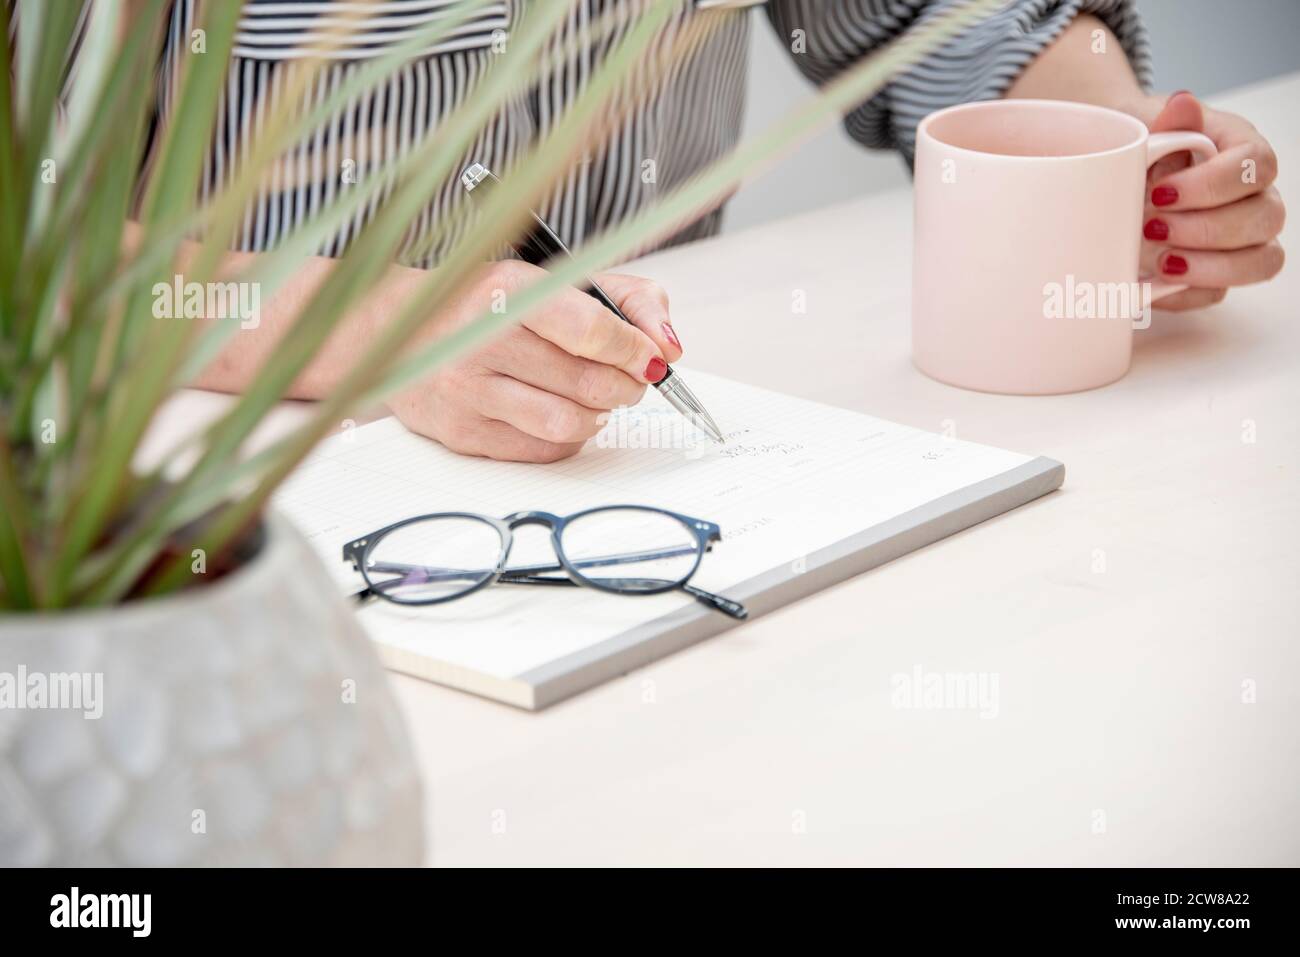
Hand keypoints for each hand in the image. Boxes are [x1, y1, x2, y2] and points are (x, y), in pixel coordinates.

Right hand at [388, 260, 680, 462]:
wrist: (398, 330)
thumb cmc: (488, 305)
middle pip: (587, 382)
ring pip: (567, 423)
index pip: (591, 329)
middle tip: (631, 379)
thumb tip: (667, 345)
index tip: (649, 356)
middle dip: (626, 385)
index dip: (634, 349)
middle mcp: (480, 340)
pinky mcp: (462, 432)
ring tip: (600, 399)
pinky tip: (566, 414)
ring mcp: (467, 390)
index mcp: (508, 291)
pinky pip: (542, 451)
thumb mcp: (555, 280)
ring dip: (601, 415)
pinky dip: (571, 438)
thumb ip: (625, 300)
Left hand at [1133, 91, 1285, 309]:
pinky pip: (1218, 294)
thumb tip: (1182, 105)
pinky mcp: (1216, 273)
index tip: (1161, 191)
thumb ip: (1169, 122)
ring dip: (1209, 266)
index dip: (1212, 184)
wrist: (1118, 173)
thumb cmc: (1144, 148)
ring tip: (1159, 260)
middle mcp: (1254, 197)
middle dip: (1207, 228)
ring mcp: (1242, 239)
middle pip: (1266, 219)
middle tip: (1152, 227)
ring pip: (1260, 262)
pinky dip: (1186, 292)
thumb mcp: (1149, 127)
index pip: (1257, 166)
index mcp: (1242, 152)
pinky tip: (1154, 283)